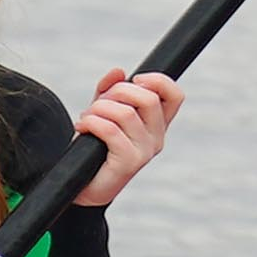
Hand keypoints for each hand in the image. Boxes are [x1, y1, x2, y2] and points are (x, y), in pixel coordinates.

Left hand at [71, 67, 182, 206]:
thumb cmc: (94, 147)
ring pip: (125, 112)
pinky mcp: (128, 162)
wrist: (82, 185)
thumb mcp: (103, 112)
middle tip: (98, 103)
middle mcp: (157, 138)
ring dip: (98, 109)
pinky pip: (110, 130)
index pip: (175, 96)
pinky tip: (82, 127)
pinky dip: (91, 122)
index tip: (135, 80)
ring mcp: (145, 151)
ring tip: (86, 118)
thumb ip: (109, 91)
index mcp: (157, 124)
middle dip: (117, 91)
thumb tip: (118, 72)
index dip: (158, 80)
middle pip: (148, 98)